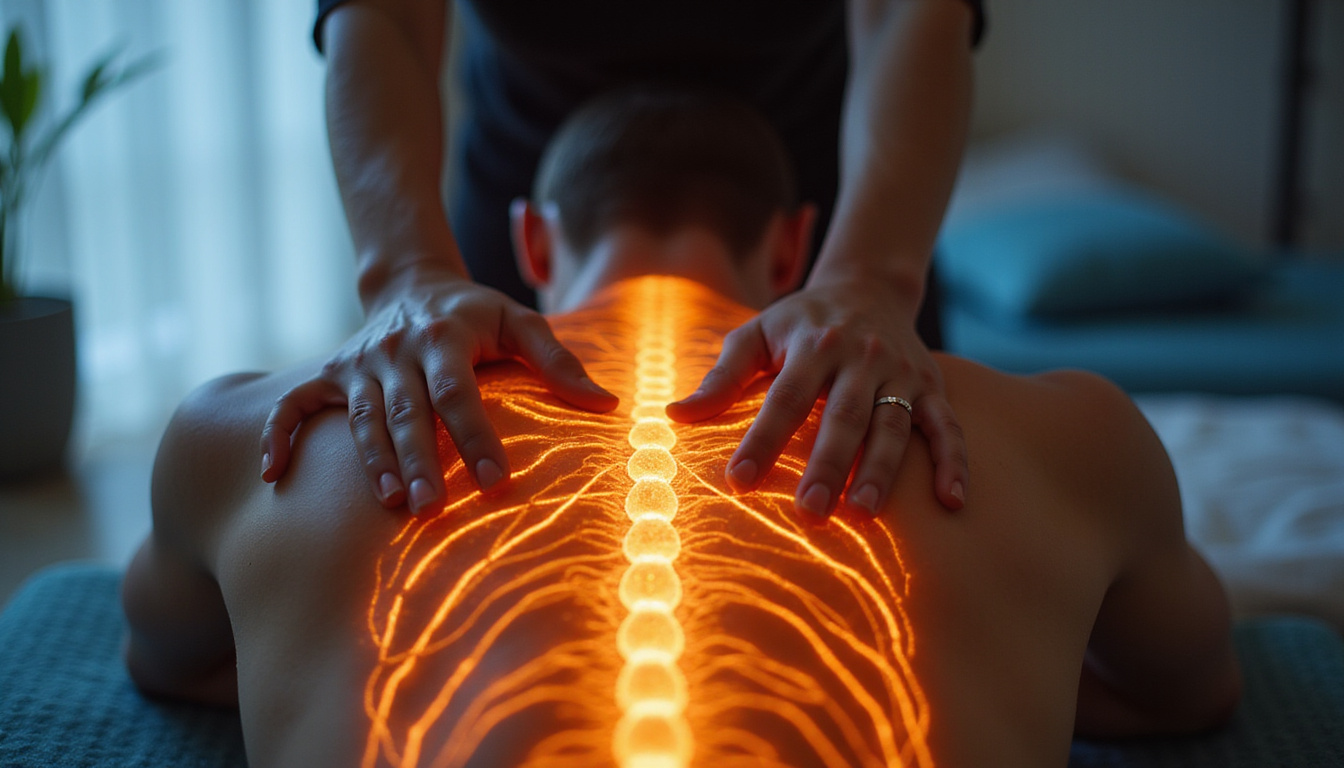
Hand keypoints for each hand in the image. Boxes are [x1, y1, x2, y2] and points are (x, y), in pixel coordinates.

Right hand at [259, 274, 617, 511]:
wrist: (410, 283)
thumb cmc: (476, 314)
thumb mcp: (521, 321)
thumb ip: (559, 362)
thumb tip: (606, 405)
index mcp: (445, 336)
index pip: (459, 392)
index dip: (475, 435)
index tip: (495, 480)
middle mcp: (396, 349)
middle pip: (407, 412)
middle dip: (420, 460)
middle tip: (432, 507)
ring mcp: (359, 363)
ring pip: (362, 418)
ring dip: (372, 461)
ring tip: (390, 502)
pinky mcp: (330, 373)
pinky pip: (295, 404)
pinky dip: (279, 434)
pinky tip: (271, 474)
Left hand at [666, 277, 967, 516]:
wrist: (869, 286)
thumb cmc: (800, 322)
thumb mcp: (757, 334)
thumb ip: (721, 376)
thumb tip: (675, 415)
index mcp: (813, 344)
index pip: (785, 398)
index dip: (763, 439)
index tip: (739, 481)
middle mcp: (861, 357)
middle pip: (843, 417)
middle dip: (827, 466)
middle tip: (810, 512)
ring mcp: (901, 373)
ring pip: (894, 426)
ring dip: (881, 471)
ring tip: (863, 513)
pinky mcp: (933, 386)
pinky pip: (948, 426)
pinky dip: (954, 462)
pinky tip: (952, 501)